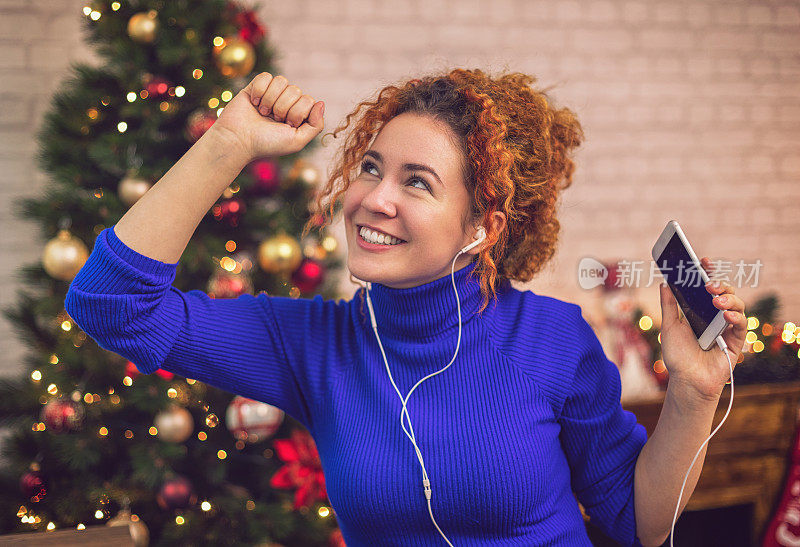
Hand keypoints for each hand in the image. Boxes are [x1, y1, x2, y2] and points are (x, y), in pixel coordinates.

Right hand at [209, 72, 324, 161]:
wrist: (238, 140)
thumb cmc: (267, 143)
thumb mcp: (297, 141)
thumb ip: (315, 125)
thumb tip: (321, 103)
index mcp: (297, 115)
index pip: (308, 100)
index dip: (297, 113)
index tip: (286, 125)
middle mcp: (286, 103)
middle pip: (296, 90)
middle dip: (283, 107)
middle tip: (272, 120)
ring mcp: (271, 94)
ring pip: (282, 81)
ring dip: (271, 99)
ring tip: (262, 112)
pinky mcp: (256, 86)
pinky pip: (266, 76)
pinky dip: (260, 90)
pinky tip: (253, 102)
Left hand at [658, 256, 746, 400]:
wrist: (686, 380)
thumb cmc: (678, 355)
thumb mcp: (669, 327)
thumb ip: (669, 305)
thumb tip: (665, 283)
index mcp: (699, 311)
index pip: (706, 288)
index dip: (707, 273)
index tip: (703, 260)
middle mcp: (715, 317)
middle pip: (724, 293)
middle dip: (718, 284)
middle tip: (708, 283)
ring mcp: (727, 328)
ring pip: (737, 305)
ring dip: (728, 299)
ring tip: (715, 300)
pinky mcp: (736, 341)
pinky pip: (741, 325)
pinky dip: (735, 317)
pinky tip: (726, 315)